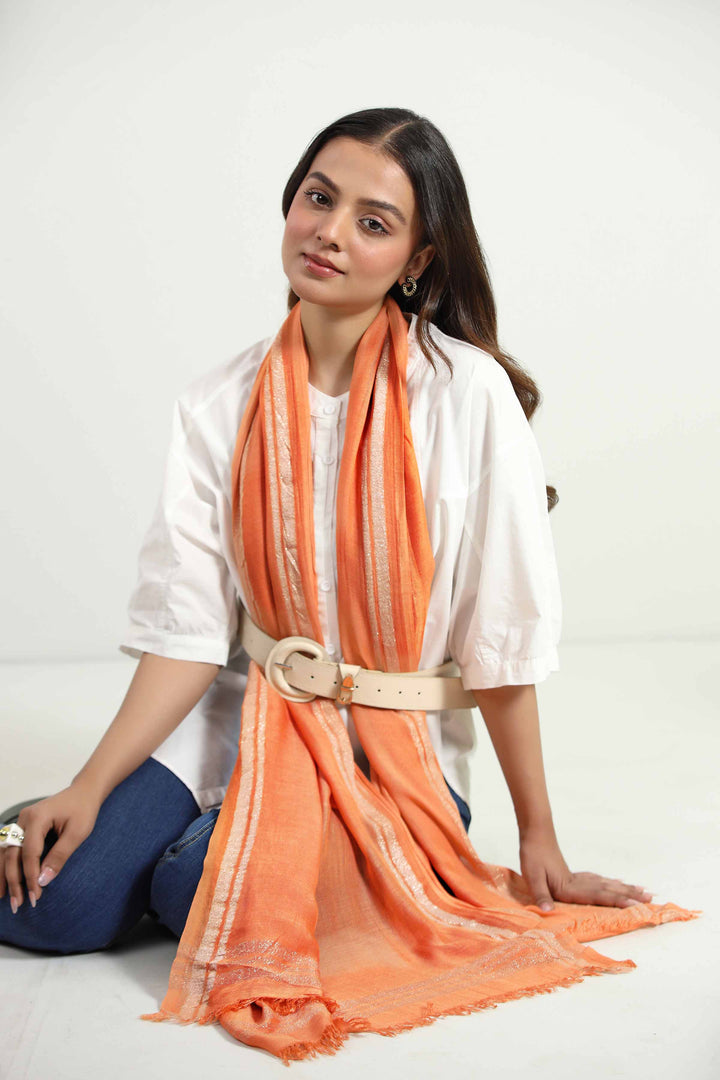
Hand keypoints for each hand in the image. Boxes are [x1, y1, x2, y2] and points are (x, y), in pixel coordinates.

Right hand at [0, 785, 101, 912]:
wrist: (83, 792)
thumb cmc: (83, 810)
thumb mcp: (78, 833)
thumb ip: (60, 855)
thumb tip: (43, 880)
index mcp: (38, 817)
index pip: (30, 852)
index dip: (30, 876)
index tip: (35, 896)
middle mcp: (24, 819)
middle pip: (12, 854)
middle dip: (14, 881)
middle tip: (18, 904)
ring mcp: (20, 822)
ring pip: (6, 852)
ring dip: (4, 875)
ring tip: (4, 898)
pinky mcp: (22, 828)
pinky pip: (9, 848)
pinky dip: (5, 865)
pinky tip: (4, 883)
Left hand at [519, 827, 653, 911]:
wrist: (536, 833)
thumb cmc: (532, 855)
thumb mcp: (532, 876)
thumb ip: (540, 894)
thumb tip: (547, 910)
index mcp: (570, 887)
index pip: (598, 896)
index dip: (617, 901)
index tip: (635, 905)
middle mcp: (580, 883)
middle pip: (609, 890)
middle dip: (630, 896)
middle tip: (651, 899)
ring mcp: (580, 878)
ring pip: (607, 885)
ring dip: (625, 889)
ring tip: (643, 891)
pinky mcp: (576, 875)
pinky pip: (599, 881)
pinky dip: (611, 883)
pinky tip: (617, 883)